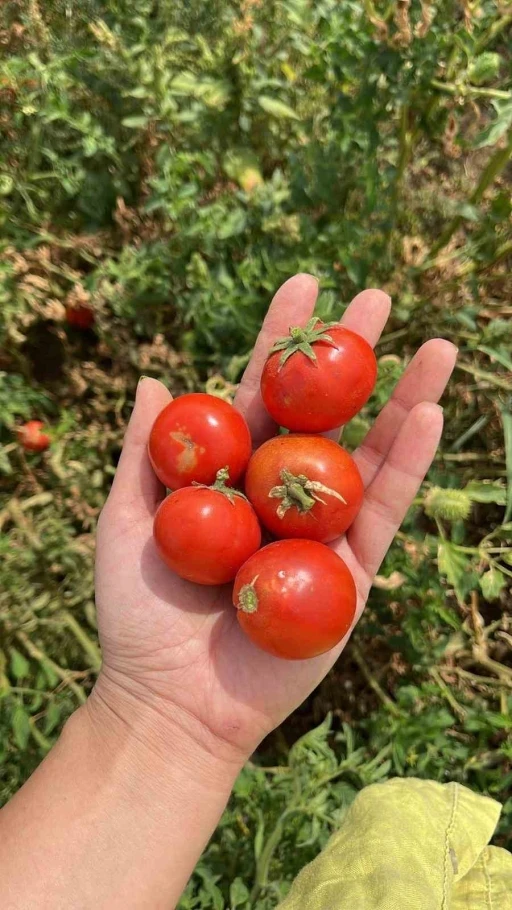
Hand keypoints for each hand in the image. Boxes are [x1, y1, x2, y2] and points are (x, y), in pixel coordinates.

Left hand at [92, 274, 456, 762]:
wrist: (172, 702)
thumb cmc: (137, 616)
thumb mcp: (126, 520)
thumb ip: (144, 452)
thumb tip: (153, 377)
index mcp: (232, 476)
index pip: (261, 395)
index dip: (282, 342)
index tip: (304, 284)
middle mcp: (282, 495)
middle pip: (325, 414)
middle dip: (353, 357)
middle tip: (378, 295)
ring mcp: (323, 531)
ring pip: (369, 454)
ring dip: (404, 400)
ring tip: (436, 346)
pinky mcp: (354, 572)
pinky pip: (385, 511)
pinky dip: (408, 464)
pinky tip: (429, 415)